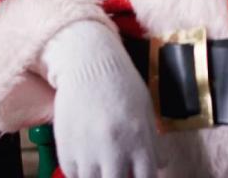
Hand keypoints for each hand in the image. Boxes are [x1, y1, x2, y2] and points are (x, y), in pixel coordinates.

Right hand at [41, 21, 158, 177]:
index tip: (136, 175)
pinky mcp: (66, 147)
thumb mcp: (144, 110)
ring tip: (100, 162)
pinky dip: (79, 170)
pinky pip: (73, 174)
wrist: (88, 61)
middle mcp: (114, 149)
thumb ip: (153, 142)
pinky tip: (84, 156)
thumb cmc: (120, 83)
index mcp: (139, 140)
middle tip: (115, 170)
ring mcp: (88, 150)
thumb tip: (161, 165)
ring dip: (97, 176)